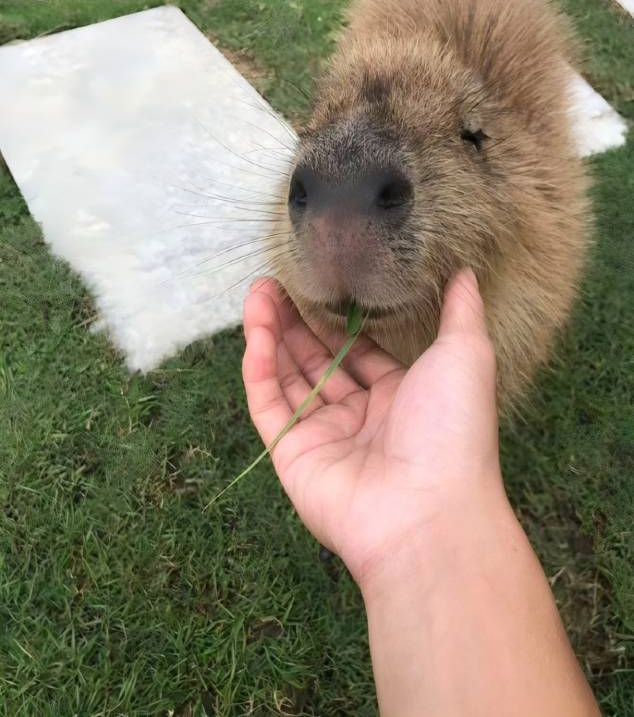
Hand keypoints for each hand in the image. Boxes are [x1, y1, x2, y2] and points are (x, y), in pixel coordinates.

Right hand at [242, 270, 500, 585]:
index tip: (320, 283)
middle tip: (276, 280)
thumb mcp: (466, 355)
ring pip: (288, 377)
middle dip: (297, 321)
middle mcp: (360, 417)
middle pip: (319, 361)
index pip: (360, 352)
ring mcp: (323, 437)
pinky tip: (256, 330)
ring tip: (257, 292)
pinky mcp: (291, 454)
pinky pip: (269, 404)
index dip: (338, 320)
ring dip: (272, 334)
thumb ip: (459, 310)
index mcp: (400, 397)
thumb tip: (467, 270)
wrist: (427, 508)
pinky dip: (259, 367)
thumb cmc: (452, 427)